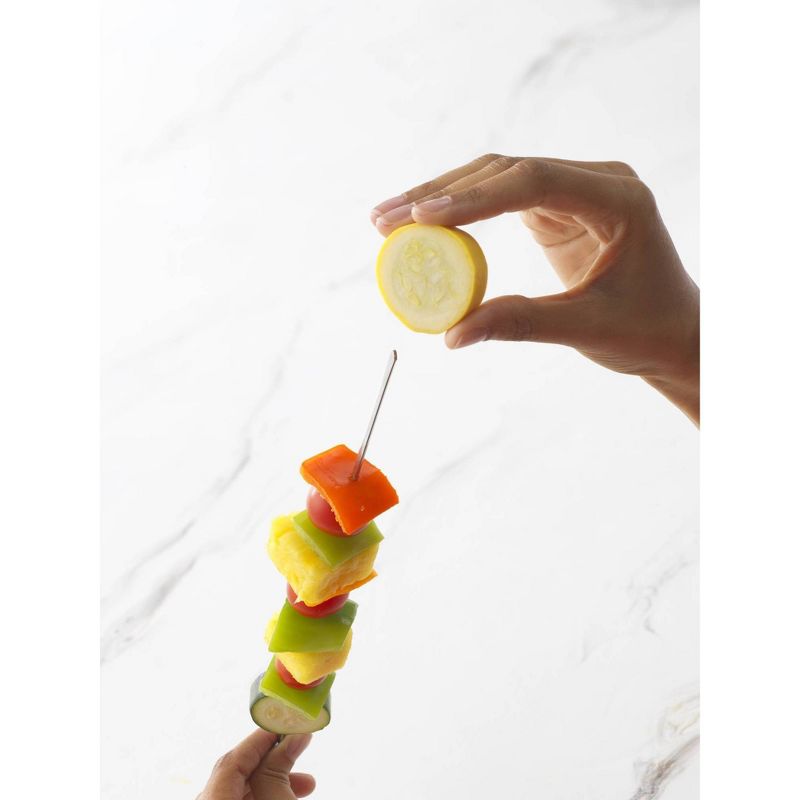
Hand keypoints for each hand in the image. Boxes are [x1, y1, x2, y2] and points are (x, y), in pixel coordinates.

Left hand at [197, 730, 315, 799]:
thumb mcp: (276, 796)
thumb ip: (279, 764)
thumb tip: (297, 734)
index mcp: (212, 799)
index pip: (230, 762)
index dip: (259, 740)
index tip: (283, 726)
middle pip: (236, 775)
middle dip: (272, 761)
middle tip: (298, 748)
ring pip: (244, 791)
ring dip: (275, 782)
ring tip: (307, 783)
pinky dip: (266, 796)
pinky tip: (291, 794)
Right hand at [371, 155, 699, 423]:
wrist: (674, 331)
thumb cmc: (645, 330)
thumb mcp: (585, 328)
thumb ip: (520, 323)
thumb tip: (451, 335)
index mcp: (617, 199)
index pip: (533, 182)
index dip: (473, 199)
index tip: (421, 218)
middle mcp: (596, 181)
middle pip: (505, 169)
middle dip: (441, 194)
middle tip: (384, 220)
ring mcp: (575, 189)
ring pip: (496, 177)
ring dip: (442, 196)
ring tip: (387, 219)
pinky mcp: (559, 206)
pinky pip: (500, 200)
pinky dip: (460, 212)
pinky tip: (422, 225)